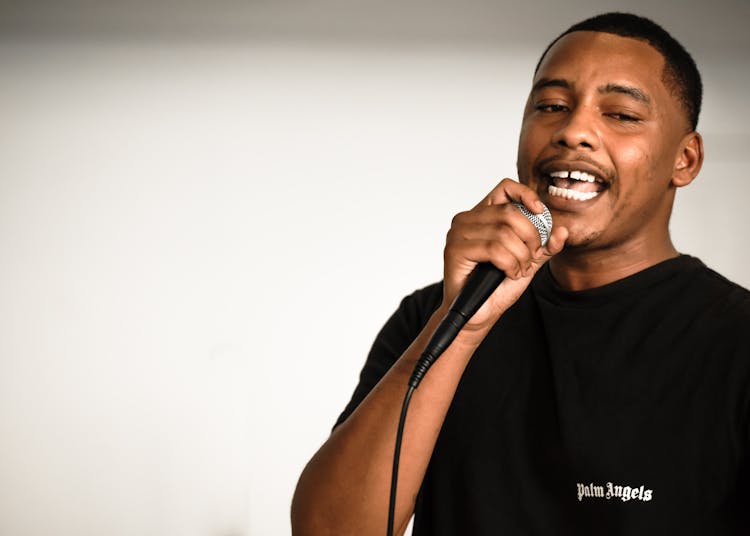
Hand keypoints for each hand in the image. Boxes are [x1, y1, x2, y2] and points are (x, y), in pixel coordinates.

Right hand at [442, 179, 567, 337]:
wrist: (479, 313)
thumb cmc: (498, 286)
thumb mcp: (528, 262)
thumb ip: (545, 247)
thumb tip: (562, 231)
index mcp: (483, 215)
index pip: (505, 188)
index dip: (526, 195)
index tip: (541, 212)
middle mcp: (467, 219)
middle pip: (510, 213)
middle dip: (530, 237)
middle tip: (531, 258)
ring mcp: (457, 234)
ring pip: (503, 232)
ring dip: (520, 255)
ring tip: (519, 270)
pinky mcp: (454, 250)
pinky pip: (493, 249)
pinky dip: (509, 263)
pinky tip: (510, 274)